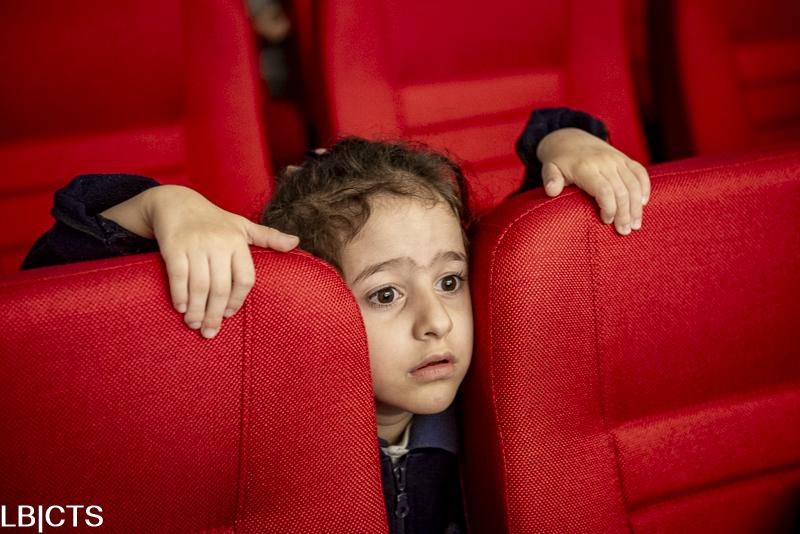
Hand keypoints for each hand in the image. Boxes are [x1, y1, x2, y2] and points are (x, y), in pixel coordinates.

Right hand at [103, 185, 298, 337]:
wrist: (176, 202)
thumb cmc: (214, 220)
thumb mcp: (242, 225)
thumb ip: (268, 237)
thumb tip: (296, 243)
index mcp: (238, 241)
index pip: (244, 278)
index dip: (237, 300)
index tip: (229, 314)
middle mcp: (218, 243)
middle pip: (220, 287)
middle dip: (215, 314)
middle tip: (210, 331)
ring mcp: (195, 244)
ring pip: (199, 285)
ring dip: (196, 310)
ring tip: (194, 324)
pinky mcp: (174, 245)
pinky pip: (178, 276)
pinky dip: (180, 295)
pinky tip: (181, 308)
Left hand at [536, 128, 650, 234]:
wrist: (570, 138)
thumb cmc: (559, 161)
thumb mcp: (549, 168)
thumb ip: (550, 179)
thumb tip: (551, 191)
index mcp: (585, 167)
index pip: (604, 190)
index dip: (609, 207)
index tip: (606, 221)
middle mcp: (604, 162)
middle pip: (621, 190)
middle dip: (625, 213)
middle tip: (624, 231)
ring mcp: (616, 159)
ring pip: (633, 183)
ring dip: (636, 206)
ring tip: (635, 224)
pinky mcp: (624, 158)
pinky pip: (640, 172)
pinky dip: (645, 187)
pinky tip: (643, 203)